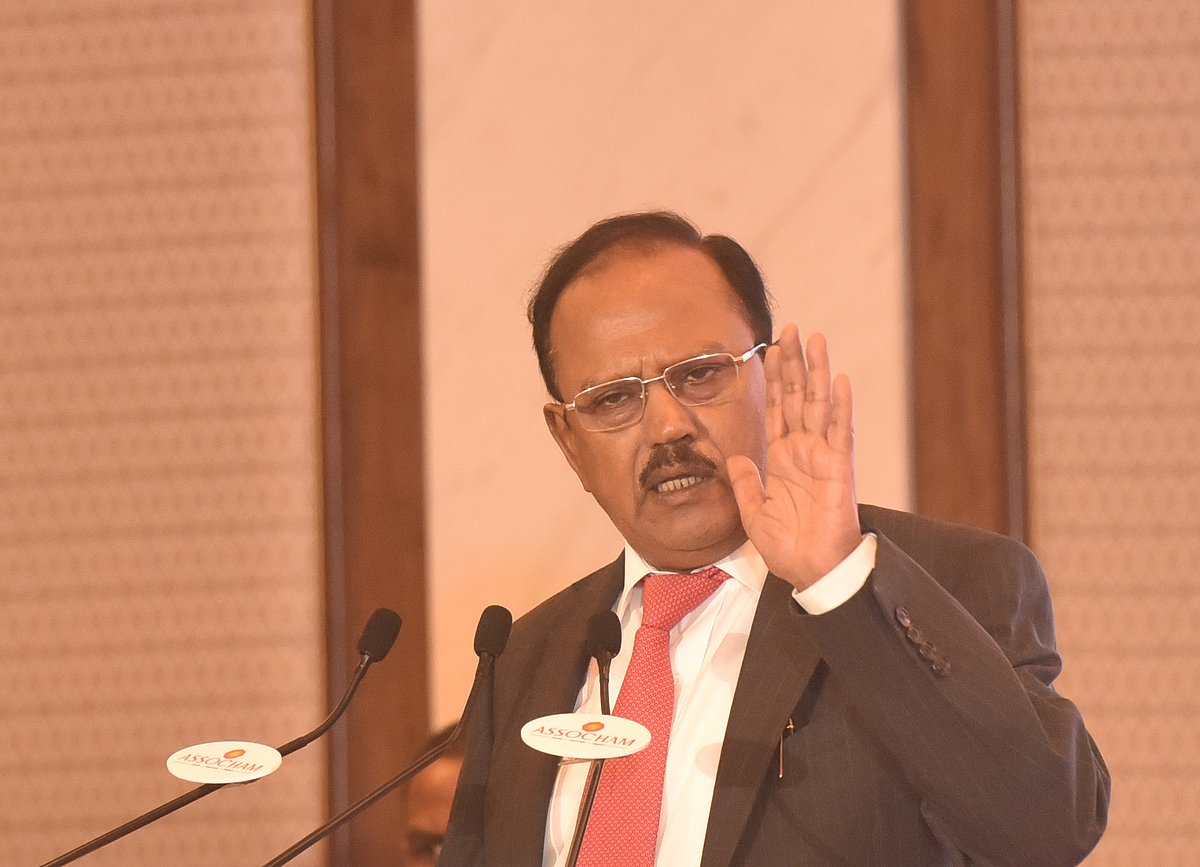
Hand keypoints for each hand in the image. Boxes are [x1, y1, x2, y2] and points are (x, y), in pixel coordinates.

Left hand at [728, 325, 861, 589]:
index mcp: (781, 459)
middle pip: (798, 396)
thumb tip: (733, 456)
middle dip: (794, 363)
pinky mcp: (839, 469)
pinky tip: (839, 378)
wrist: (811, 572)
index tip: (771, 349)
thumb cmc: (787, 547)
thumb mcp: (753, 512)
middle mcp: (803, 451)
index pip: (776, 408)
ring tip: (815, 339)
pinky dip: (840, 405)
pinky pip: (839, 431)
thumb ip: (744, 482)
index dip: (774, 379)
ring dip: (817, 371)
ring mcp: (823, 456)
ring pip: (820, 404)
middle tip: (792, 328)